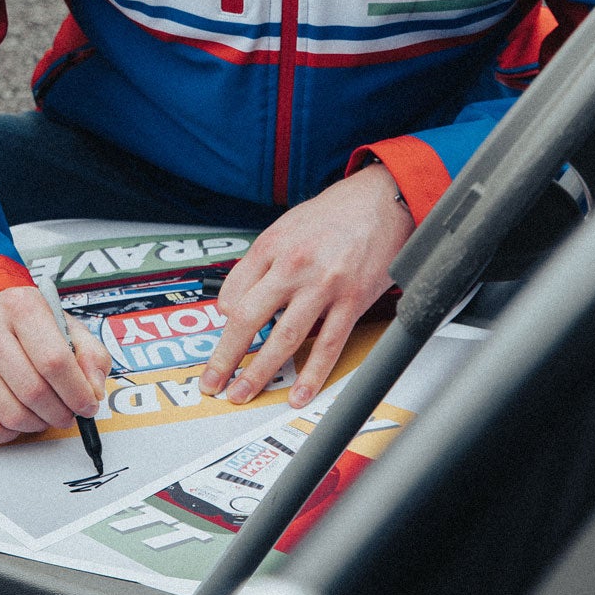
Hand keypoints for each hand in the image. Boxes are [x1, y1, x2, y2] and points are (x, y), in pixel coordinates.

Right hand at [0, 285, 110, 444]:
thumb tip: (93, 390)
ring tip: (45, 413)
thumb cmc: (24, 323)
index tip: (88, 405)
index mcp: (20, 305)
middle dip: (61, 413)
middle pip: (34, 392)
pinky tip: (19, 417)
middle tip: (69, 413)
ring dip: (38, 424)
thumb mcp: (64, 324)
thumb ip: (90, 355)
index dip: (78, 392)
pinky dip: (11, 434)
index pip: (54, 361)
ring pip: (12, 415)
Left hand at [201, 163, 413, 409]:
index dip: (219, 328)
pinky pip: (328, 345)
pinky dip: (312, 374)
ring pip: (285, 338)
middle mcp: (293, 266)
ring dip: (261, 372)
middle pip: (249, 318)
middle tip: (214, 383)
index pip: (233, 294)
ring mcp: (324, 285)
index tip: (215, 351)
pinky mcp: (352, 301)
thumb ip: (254, 265)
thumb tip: (229, 306)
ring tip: (244, 393)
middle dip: (227, 357)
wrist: (381, 201)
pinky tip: (299, 392)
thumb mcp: (283, 228)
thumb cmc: (333, 215)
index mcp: (272, 247)